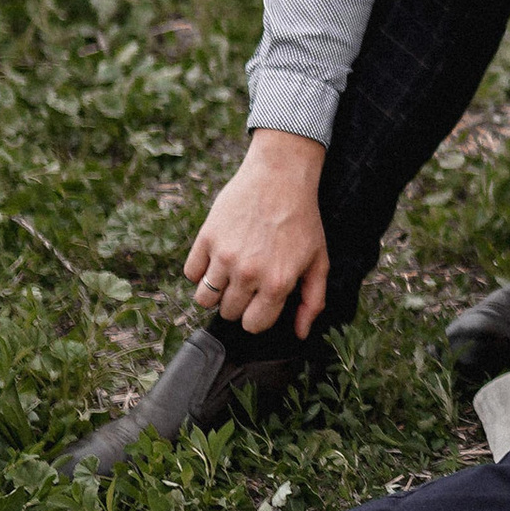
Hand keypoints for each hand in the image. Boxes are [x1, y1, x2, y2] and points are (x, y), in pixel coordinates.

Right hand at [184, 130, 329, 336]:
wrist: (280, 177)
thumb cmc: (302, 220)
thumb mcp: (318, 261)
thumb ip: (313, 301)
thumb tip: (301, 333)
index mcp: (277, 283)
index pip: (253, 325)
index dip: (257, 317)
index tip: (261, 303)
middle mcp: (249, 273)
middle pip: (228, 313)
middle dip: (238, 303)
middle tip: (249, 282)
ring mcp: (224, 256)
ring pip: (204, 299)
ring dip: (216, 292)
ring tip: (230, 275)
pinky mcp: (206, 238)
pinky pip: (191, 274)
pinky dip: (200, 272)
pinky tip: (217, 259)